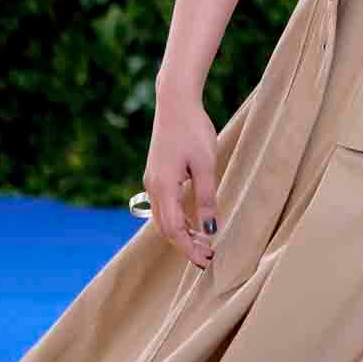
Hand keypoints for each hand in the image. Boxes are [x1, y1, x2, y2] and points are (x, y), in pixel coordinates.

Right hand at [143, 94, 219, 269]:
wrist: (176, 101)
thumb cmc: (193, 129)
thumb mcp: (206, 164)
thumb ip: (206, 198)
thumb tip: (210, 231)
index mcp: (163, 187)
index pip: (175, 230)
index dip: (190, 248)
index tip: (207, 260)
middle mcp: (153, 187)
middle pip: (166, 228)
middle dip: (185, 245)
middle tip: (208, 257)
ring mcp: (152, 180)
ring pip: (163, 218)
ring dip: (181, 233)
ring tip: (203, 243)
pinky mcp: (156, 173)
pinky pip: (164, 205)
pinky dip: (178, 218)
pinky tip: (193, 220)